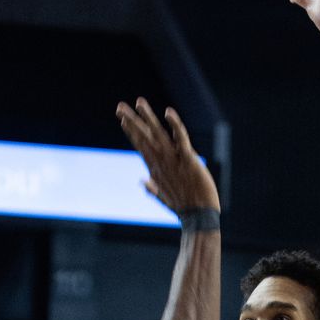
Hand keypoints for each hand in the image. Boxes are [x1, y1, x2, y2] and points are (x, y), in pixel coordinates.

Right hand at [116, 98, 219, 213]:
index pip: (141, 145)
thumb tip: (142, 181)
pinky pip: (181, 138)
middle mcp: (162, 161)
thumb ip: (153, 188)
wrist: (199, 217)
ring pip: (158, 134)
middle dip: (132, 121)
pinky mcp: (189, 159)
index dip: (132, 132)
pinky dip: (175, 125)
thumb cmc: (184, 207)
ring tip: (139, 102)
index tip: (122, 119)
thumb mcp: (165, 197)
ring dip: (147, 117)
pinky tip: (168, 112)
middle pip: (144, 137)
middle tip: (119, 106)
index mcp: (156, 168)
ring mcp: (174, 160)